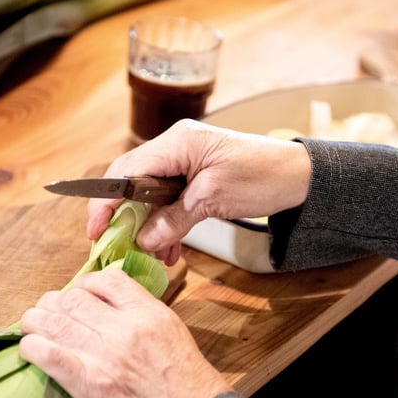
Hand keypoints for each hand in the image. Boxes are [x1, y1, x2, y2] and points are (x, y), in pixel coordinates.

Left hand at [19, 269, 231, 397]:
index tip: (80, 294)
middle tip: (49, 311)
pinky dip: (32, 347)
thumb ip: (145, 315)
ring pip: (54, 321)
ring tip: (32, 325)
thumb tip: (115, 304)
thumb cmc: (190, 386)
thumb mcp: (174, 334)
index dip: (86, 283)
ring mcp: (104, 356)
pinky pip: (48, 355)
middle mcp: (124, 329)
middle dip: (55, 301)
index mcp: (149, 313)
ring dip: (36, 320)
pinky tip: (30, 349)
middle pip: (73, 298)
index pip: (107, 280)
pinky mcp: (88, 385)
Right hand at [87, 119, 311, 264]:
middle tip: (115, 245)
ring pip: (150, 194)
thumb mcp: (213, 199)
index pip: (126, 170)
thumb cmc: (262, 176)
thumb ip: (174, 219)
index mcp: (177, 143)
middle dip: (123, 215)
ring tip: (149, 254)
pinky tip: (169, 249)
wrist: (300, 176)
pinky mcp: (195, 176)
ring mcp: (185, 161)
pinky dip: (166, 224)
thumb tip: (143, 240)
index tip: (97, 230)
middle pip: (132, 181)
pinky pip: (169, 199)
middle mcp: (175, 147)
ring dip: (147, 225)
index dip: (106, 201)